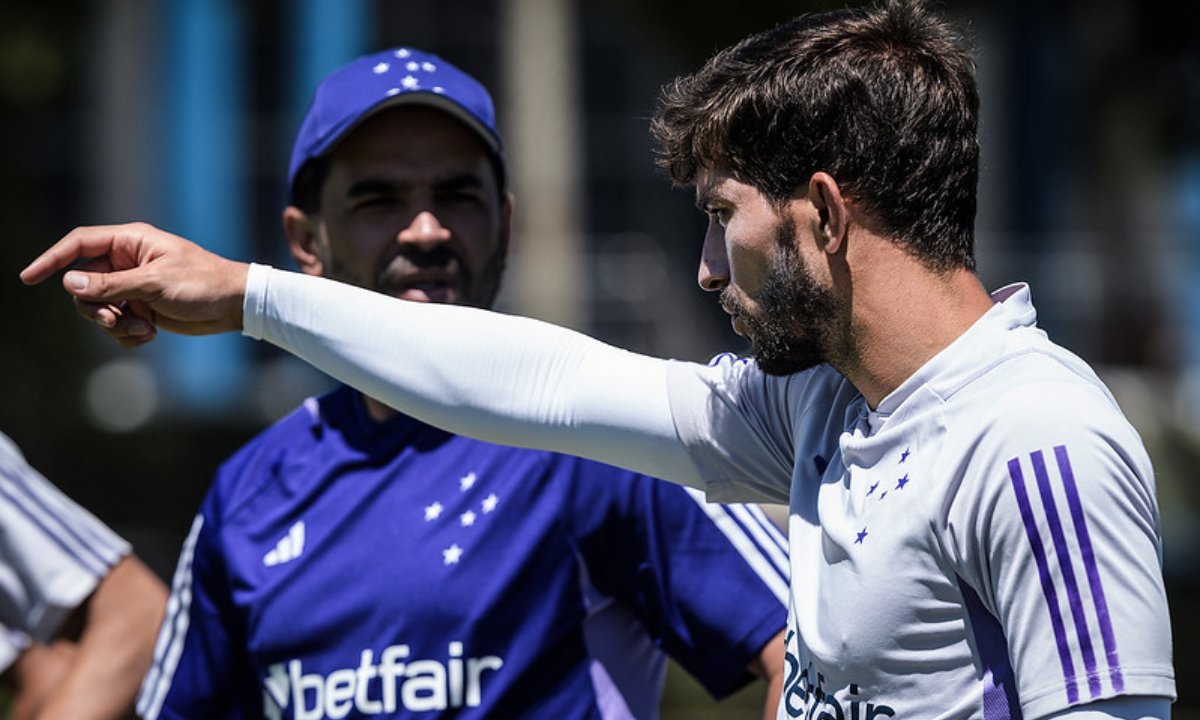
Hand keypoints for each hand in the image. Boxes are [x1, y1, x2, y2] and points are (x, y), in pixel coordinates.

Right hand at [20, 223, 249, 346]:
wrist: (235, 306)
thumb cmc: (202, 284)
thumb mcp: (155, 284)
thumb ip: (111, 285)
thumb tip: (70, 282)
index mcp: (131, 242)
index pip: (79, 244)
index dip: (52, 259)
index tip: (29, 277)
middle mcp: (128, 262)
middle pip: (83, 284)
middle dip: (95, 307)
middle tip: (116, 320)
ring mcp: (133, 286)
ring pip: (98, 308)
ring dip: (113, 325)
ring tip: (142, 330)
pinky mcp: (142, 309)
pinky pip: (116, 324)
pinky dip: (127, 334)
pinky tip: (149, 335)